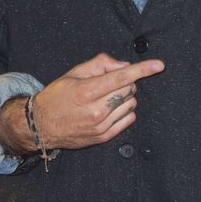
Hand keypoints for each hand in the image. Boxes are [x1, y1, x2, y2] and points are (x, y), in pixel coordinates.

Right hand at [0, 53, 164, 153]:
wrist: (41, 125)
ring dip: (125, 97)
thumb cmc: (58, 95)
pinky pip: (128, 119)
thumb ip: (101, 64)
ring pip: (130, 104)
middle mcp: (96, 110)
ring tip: (107, 97)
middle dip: (125, 82)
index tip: (159, 65)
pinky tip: (110, 109)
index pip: (122, 77)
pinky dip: (125, 110)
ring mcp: (101, 125)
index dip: (142, 69)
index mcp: (87, 91)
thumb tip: (124, 65)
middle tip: (109, 84)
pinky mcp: (103, 137)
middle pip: (129, 89)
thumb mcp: (75, 73)